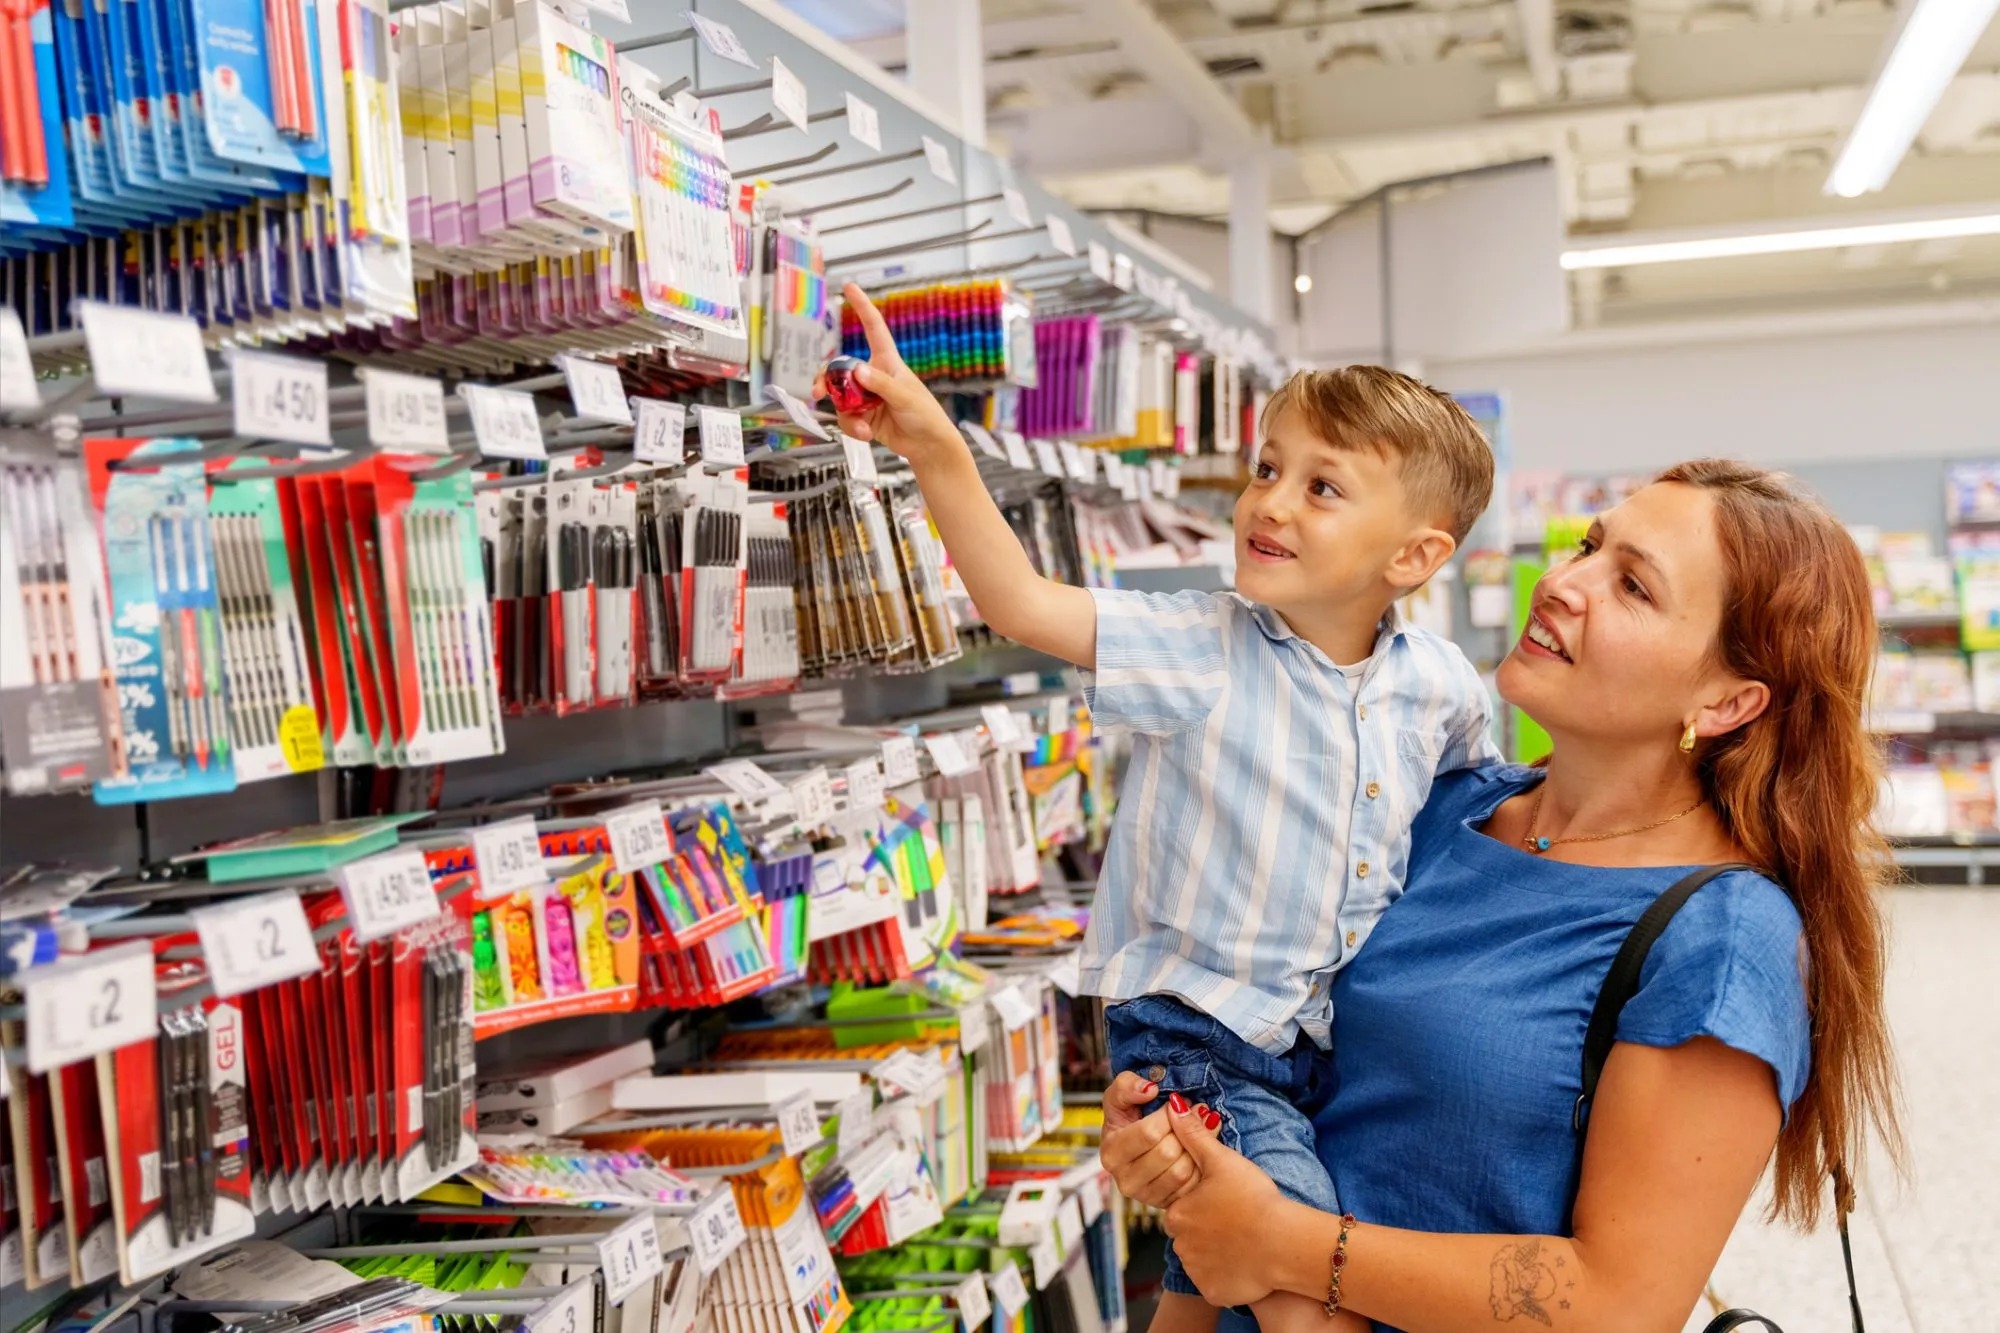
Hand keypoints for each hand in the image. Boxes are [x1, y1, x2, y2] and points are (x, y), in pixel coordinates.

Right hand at [812, 284, 962, 462]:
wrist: (928, 446)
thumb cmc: (926, 416)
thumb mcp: (905, 397)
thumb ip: (881, 384)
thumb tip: (858, 370)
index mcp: (887, 362)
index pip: (874, 329)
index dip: (862, 307)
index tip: (850, 288)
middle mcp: (874, 376)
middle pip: (841, 370)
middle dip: (827, 382)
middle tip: (817, 392)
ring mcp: (867, 397)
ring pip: (840, 397)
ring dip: (845, 413)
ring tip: (861, 426)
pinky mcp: (864, 417)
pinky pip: (846, 417)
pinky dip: (852, 427)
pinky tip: (866, 433)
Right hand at [1099, 1076, 1221, 1208]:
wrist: (1141, 1146)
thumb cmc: (1131, 1119)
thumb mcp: (1121, 1096)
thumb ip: (1127, 1085)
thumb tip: (1148, 1090)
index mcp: (1111, 1152)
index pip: (1149, 1132)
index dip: (1168, 1114)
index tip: (1176, 1103)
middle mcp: (1124, 1179)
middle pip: (1167, 1152)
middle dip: (1184, 1130)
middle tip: (1194, 1115)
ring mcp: (1145, 1195)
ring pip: (1181, 1171)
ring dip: (1195, 1148)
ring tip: (1195, 1132)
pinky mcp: (1165, 1205)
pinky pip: (1192, 1186)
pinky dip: (1199, 1167)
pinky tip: (1196, 1152)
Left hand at [1160, 1111, 1287, 1306]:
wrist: (1285, 1242)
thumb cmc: (1256, 1198)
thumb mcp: (1223, 1160)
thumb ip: (1194, 1135)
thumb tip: (1173, 1107)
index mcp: (1177, 1213)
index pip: (1183, 1208)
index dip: (1205, 1203)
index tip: (1227, 1202)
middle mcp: (1180, 1245)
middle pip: (1190, 1235)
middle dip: (1209, 1229)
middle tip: (1237, 1220)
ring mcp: (1196, 1271)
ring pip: (1202, 1259)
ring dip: (1217, 1252)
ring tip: (1244, 1240)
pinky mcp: (1213, 1291)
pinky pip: (1216, 1282)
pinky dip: (1228, 1275)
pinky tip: (1246, 1262)